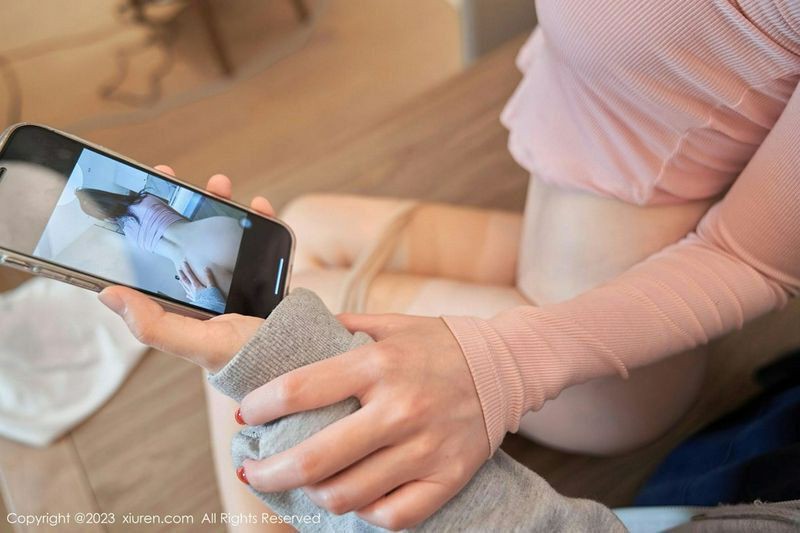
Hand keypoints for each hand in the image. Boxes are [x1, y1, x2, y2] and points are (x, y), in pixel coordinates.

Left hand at [98, 165, 274, 371]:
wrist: (302, 359)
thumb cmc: (247, 357)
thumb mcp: (196, 343)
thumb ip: (153, 324)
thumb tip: (107, 293)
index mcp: (189, 298)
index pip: (165, 254)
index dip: (153, 224)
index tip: (146, 193)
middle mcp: (213, 283)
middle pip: (195, 234)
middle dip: (187, 204)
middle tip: (178, 180)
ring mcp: (244, 275)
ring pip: (228, 229)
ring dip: (222, 203)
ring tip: (220, 185)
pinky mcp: (271, 269)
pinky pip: (266, 237)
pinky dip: (264, 218)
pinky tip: (261, 207)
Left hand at [178, 261, 219, 300]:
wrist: (211, 310)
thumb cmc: (212, 300)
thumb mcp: (212, 286)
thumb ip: (209, 277)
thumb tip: (206, 268)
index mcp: (196, 286)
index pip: (190, 275)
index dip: (186, 268)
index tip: (183, 262)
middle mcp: (192, 291)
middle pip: (185, 281)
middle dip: (182, 274)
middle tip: (178, 269)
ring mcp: (193, 296)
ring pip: (185, 288)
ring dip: (182, 282)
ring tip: (179, 279)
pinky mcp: (195, 301)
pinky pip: (189, 296)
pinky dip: (187, 293)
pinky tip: (186, 294)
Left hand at [237, 313, 488, 529]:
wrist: (505, 366)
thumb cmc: (440, 343)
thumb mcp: (390, 324)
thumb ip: (341, 328)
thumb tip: (290, 334)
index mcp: (379, 363)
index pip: (300, 390)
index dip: (260, 407)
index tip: (246, 415)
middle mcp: (400, 408)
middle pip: (314, 459)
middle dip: (268, 472)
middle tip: (252, 471)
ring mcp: (425, 448)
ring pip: (347, 495)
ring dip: (311, 495)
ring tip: (302, 484)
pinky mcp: (447, 477)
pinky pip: (391, 515)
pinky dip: (363, 513)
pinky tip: (353, 498)